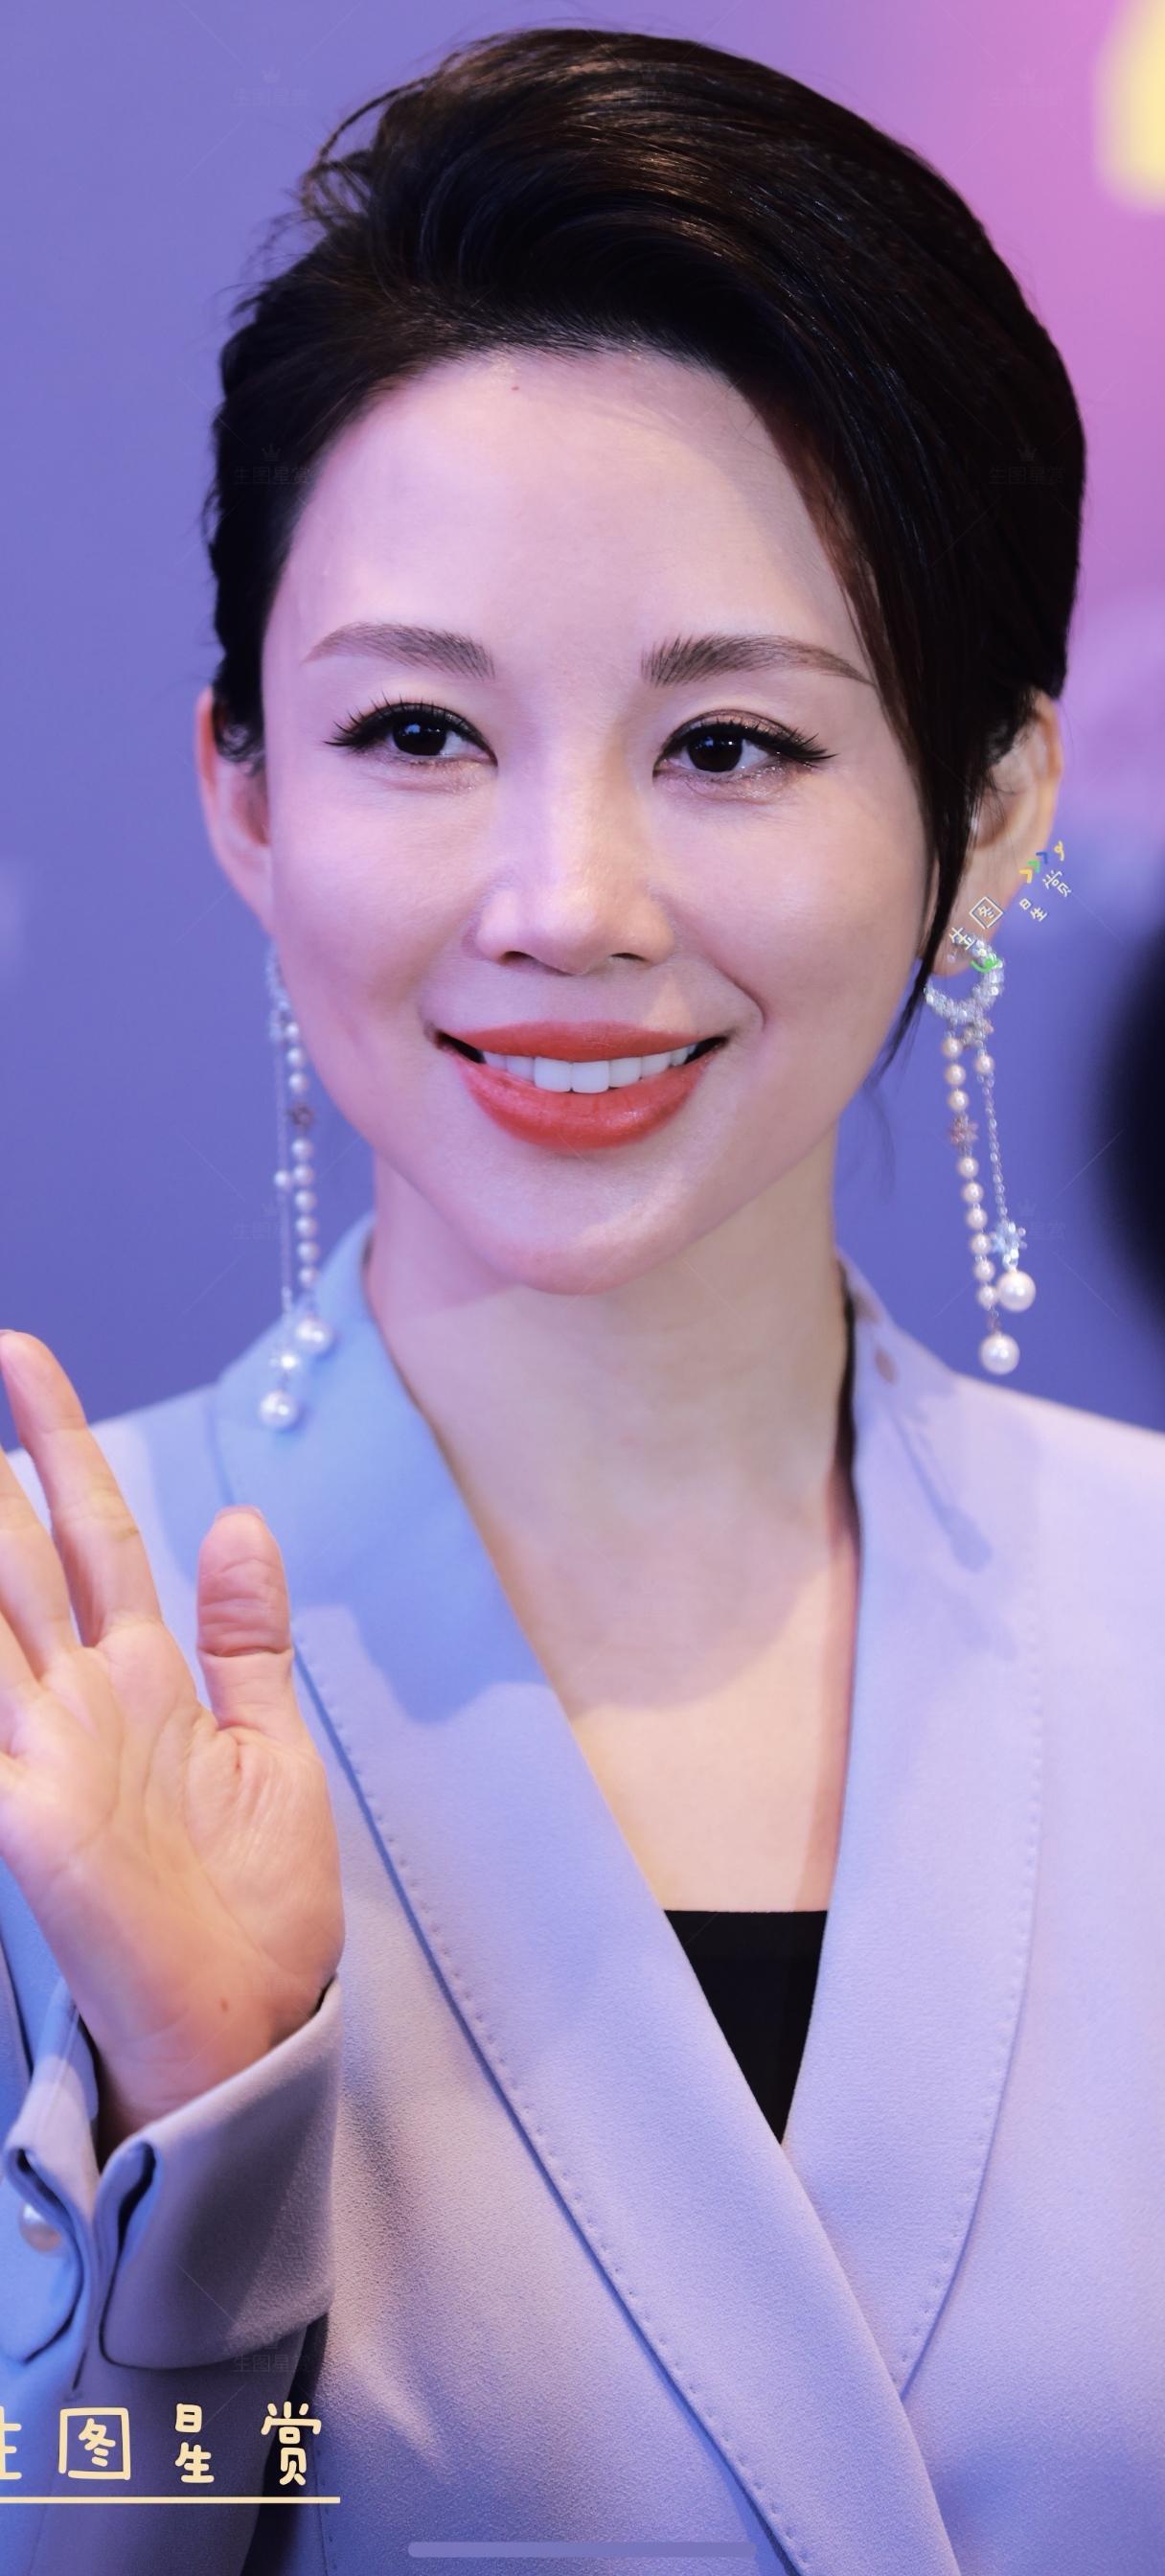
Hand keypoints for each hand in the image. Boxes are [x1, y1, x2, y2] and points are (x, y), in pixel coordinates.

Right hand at [0, 1330, 344, 2154]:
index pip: (89, 1528)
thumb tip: (239, 1518)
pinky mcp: (26, 1821)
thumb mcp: (268, 1746)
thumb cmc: (255, 1904)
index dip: (57, 1439)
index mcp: (138, 1675)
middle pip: (18, 1549)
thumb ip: (243, 1636)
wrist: (251, 2025)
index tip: (23, 1354)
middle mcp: (76, 1700)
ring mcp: (42, 1754)